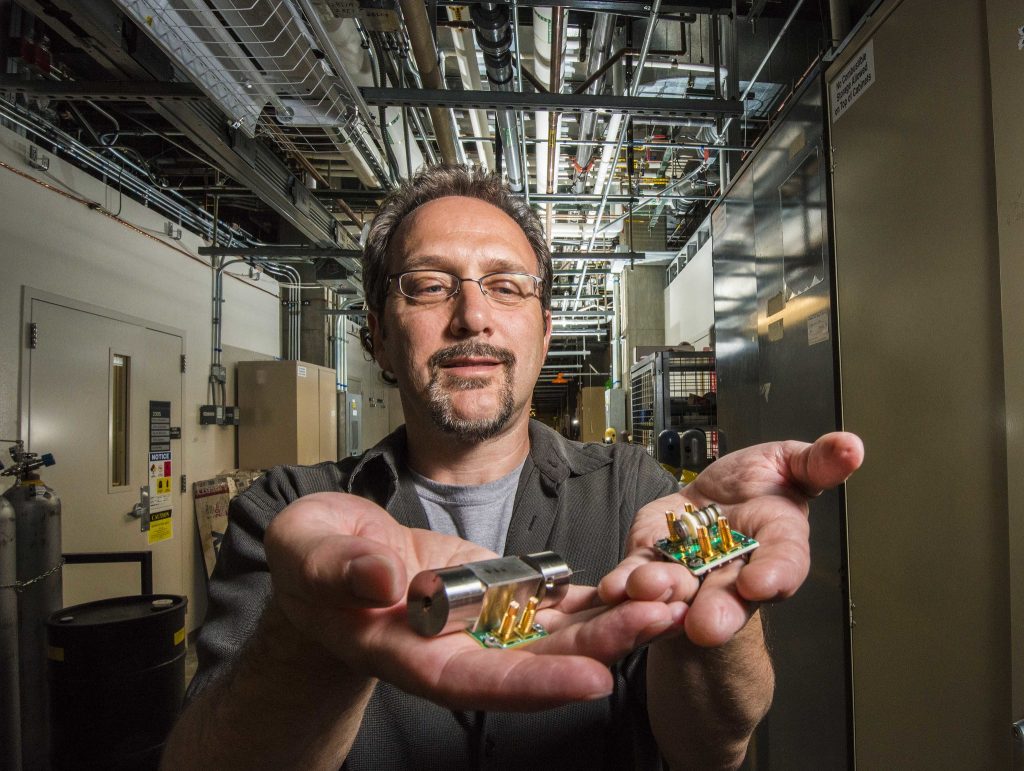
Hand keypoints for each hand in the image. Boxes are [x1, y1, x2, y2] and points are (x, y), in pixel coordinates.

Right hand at [264, 492, 686, 711]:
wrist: (333, 557)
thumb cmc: (312, 560)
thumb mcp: (308, 549)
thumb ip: (341, 568)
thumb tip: (382, 579)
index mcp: (406, 651)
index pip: (474, 679)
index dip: (533, 684)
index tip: (591, 678)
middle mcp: (454, 648)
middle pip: (534, 662)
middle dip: (598, 647)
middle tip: (657, 622)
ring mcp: (481, 624)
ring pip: (554, 632)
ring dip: (611, 620)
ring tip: (667, 599)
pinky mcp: (497, 594)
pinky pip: (551, 601)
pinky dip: (594, 595)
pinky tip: (635, 584)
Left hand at [599, 432, 863, 646]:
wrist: (714, 501)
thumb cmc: (758, 485)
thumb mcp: (790, 464)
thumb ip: (817, 463)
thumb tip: (853, 445)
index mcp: (777, 545)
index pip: (783, 563)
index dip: (775, 574)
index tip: (763, 585)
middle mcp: (735, 570)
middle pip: (730, 595)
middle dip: (717, 610)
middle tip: (704, 626)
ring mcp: (691, 573)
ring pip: (679, 590)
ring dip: (662, 592)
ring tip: (647, 590)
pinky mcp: (650, 562)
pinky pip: (636, 577)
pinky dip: (625, 582)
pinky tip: (612, 588)